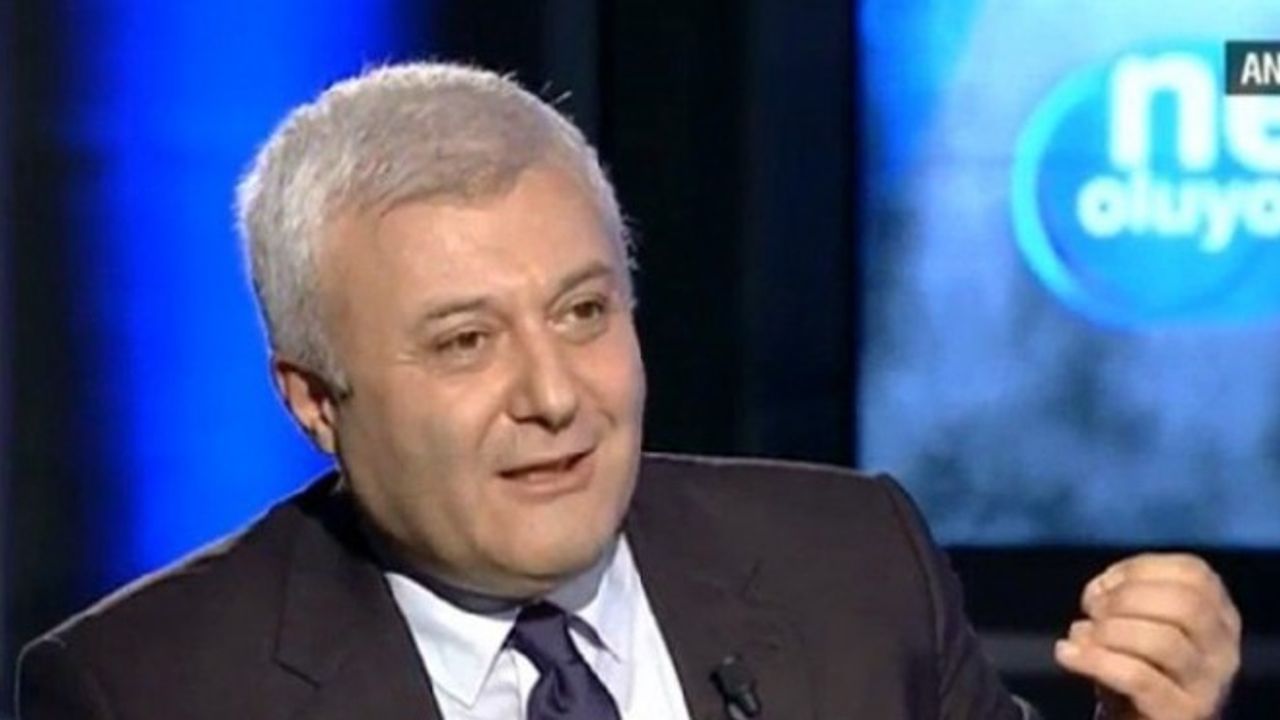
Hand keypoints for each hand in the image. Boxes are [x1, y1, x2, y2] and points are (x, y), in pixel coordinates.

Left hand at [1053, 553, 1240, 719]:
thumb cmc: (1135, 666)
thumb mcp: (1135, 621)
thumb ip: (1124, 595)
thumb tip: (1100, 592)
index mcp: (1219, 617)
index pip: (1193, 573)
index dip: (1139, 570)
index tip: (1104, 586)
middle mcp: (1224, 650)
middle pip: (1186, 603)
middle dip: (1126, 598)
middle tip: (1093, 611)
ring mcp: (1209, 686)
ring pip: (1164, 641)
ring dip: (1110, 631)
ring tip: (1081, 637)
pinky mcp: (1183, 715)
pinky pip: (1138, 678)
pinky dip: (1095, 660)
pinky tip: (1067, 654)